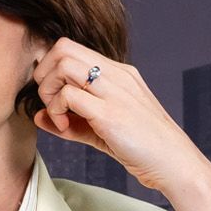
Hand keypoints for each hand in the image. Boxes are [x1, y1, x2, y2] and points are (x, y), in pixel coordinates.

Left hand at [31, 37, 210, 210]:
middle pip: (63, 47)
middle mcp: (116, 74)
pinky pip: (69, 95)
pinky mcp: (110, 112)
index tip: (53, 98)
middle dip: (44, 74)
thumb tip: (37, 116)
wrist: (173, 163)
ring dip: (49, 91)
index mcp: (117, 72)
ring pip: (63, 64)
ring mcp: (114, 90)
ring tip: (58, 116)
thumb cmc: (141, 147)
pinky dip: (56, 111)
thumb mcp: (100, 129)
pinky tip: (66, 128)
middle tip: (50, 103)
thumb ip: (69, 121)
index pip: (71, 48)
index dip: (51, 69)